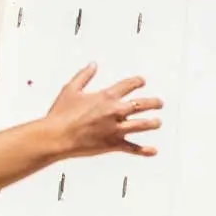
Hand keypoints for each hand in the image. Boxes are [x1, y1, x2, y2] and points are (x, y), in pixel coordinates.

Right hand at [41, 65, 162, 157]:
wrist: (56, 136)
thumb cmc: (60, 114)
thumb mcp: (70, 90)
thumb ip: (84, 76)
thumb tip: (93, 64)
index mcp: (106, 97)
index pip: (128, 85)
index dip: (137, 82)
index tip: (142, 81)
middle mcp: (115, 111)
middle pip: (142, 104)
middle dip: (153, 103)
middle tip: (159, 103)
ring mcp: (116, 128)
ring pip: (142, 125)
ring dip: (153, 123)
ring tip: (158, 122)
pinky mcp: (113, 144)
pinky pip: (133, 148)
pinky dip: (144, 150)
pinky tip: (154, 151)